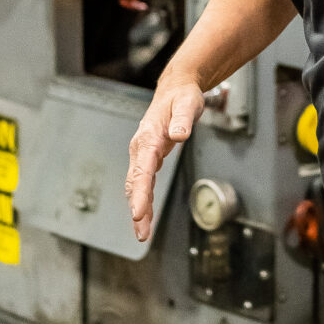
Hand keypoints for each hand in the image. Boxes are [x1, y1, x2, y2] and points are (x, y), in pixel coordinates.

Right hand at [126, 76, 205, 240]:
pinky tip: (145, 217)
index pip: (143, 169)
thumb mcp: (187, 104)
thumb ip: (183, 120)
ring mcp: (143, 154)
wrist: (175, 90)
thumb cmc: (181, 97)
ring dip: (139, 210)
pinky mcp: (148, 159)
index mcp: (148, 137)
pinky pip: (143, 183)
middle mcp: (141, 148)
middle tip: (141, 231)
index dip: (140, 193)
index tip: (138, 212)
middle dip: (138, 208)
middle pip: (136, 183)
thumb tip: (179, 135)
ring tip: (142, 233)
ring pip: (137, 186)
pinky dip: (143, 201)